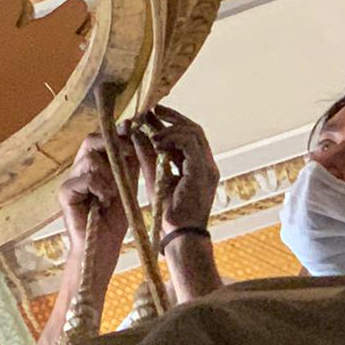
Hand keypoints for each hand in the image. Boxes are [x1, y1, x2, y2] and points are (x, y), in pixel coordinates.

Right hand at [58, 132, 135, 250]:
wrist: (103, 249)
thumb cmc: (114, 220)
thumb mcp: (127, 185)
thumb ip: (129, 162)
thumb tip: (133, 134)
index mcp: (93, 166)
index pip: (100, 139)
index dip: (116, 133)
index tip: (132, 129)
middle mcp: (79, 169)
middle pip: (90, 141)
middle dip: (111, 144)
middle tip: (128, 154)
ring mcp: (70, 180)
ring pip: (90, 160)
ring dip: (109, 174)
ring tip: (113, 194)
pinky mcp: (65, 193)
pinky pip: (86, 178)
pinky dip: (100, 187)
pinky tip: (105, 201)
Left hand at [133, 105, 218, 231]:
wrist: (178, 236)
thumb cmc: (168, 214)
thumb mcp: (155, 176)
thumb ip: (148, 155)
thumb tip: (136, 133)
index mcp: (199, 168)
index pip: (190, 136)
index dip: (172, 123)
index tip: (153, 114)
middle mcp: (208, 166)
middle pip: (194, 129)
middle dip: (172, 117)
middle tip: (152, 109)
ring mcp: (208, 168)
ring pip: (194, 132)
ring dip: (170, 127)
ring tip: (152, 130)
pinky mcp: (202, 172)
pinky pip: (189, 143)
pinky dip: (172, 138)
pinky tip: (157, 141)